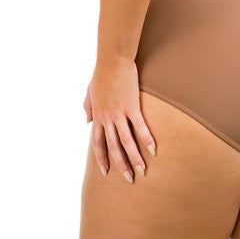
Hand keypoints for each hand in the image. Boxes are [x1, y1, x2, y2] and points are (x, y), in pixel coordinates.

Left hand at [83, 57, 156, 182]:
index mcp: (97, 116)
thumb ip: (87, 108)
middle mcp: (107, 118)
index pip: (97, 142)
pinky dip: (146, 139)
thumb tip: (86, 122)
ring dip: (134, 158)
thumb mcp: (89, 92)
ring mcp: (119, 113)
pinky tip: (153, 150)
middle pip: (113, 147)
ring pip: (126, 141)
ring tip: (142, 171)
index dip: (101, 158)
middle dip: (121, 164)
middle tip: (129, 178)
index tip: (105, 171)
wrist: (112, 60)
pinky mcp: (132, 106)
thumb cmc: (101, 73)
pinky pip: (140, 127)